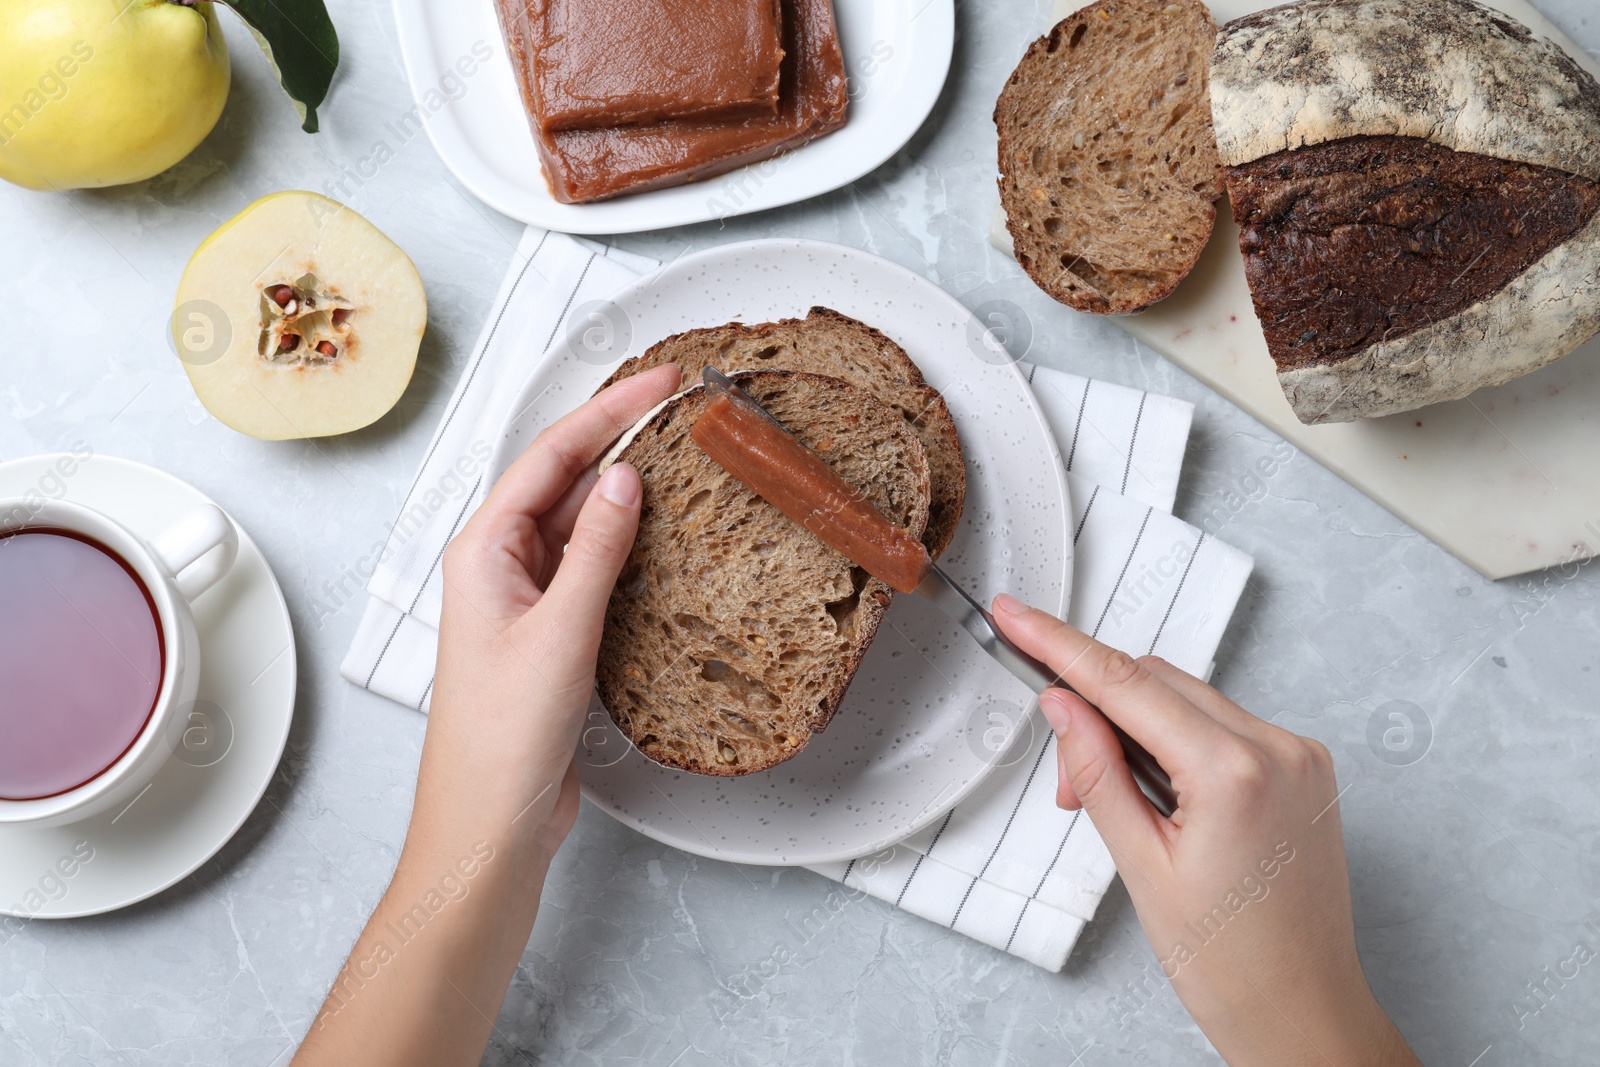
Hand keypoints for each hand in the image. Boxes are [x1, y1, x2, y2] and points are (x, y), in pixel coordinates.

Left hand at [419, 362, 681, 856]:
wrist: (489, 823)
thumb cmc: (499, 741)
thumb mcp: (559, 633)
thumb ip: (595, 550)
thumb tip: (622, 479)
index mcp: (483, 550)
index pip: (550, 455)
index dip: (606, 410)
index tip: (658, 383)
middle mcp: (501, 565)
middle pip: (566, 479)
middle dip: (620, 437)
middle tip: (680, 404)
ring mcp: (529, 598)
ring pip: (583, 522)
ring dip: (628, 490)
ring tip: (683, 455)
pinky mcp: (555, 632)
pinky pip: (595, 567)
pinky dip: (631, 545)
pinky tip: (666, 537)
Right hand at [991, 595, 1419, 1066]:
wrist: (1303, 1012)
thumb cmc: (1230, 963)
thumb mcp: (1141, 867)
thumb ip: (1096, 772)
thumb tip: (1062, 705)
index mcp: (1235, 773)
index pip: (1124, 683)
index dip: (1059, 645)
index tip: (1016, 615)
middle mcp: (1279, 748)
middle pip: (1158, 682)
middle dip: (1096, 710)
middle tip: (1065, 783)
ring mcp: (1299, 755)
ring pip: (1189, 699)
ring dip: (1136, 728)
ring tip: (1114, 805)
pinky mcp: (1304, 767)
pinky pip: (1223, 725)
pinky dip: (1178, 742)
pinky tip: (1161, 796)